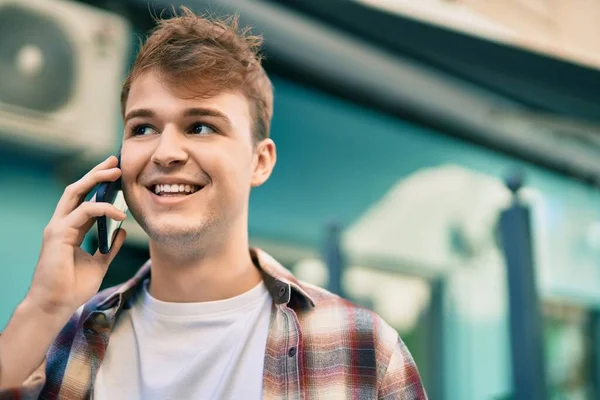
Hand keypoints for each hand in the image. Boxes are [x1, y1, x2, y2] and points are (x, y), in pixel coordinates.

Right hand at [25, 156, 126, 317]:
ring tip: (117, 172)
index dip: (100, 185)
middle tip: (115, 160)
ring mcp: (58, 227)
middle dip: (96, 173)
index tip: (117, 174)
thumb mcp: (100, 263)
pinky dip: (103, 209)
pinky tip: (120, 214)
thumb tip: (121, 230)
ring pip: (76, 193)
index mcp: (71, 229)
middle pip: (78, 189)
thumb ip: (109, 246)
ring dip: (97, 180)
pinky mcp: (59, 234)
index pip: (85, 199)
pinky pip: (84, 212)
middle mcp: (62, 224)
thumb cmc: (72, 287)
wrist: (55, 305)